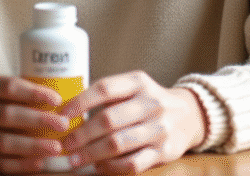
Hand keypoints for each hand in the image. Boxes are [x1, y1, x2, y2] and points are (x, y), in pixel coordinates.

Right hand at [0, 74, 71, 173]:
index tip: (58, 100)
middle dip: (38, 121)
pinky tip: (40, 162)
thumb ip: (29, 92)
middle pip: (7, 115)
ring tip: (56, 148)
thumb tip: (67, 99)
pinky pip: (0, 163)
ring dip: (33, 146)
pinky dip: (22, 165)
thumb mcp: (8, 89)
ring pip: (3, 142)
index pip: (10, 87)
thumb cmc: (1, 101)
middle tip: (63, 125)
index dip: (34, 93)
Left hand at [59, 70, 207, 173]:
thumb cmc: (149, 102)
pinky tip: (99, 167)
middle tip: (63, 145)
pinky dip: (111, 168)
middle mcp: (151, 103)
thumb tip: (66, 112)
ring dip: (91, 154)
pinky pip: (133, 164)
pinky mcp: (164, 151)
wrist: (189, 115)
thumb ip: (108, 96)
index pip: (104, 88)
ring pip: (118, 144)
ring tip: (74, 160)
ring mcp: (159, 128)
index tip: (60, 116)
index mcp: (138, 82)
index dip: (79, 102)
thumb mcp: (133, 87)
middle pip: (108, 119)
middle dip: (81, 135)